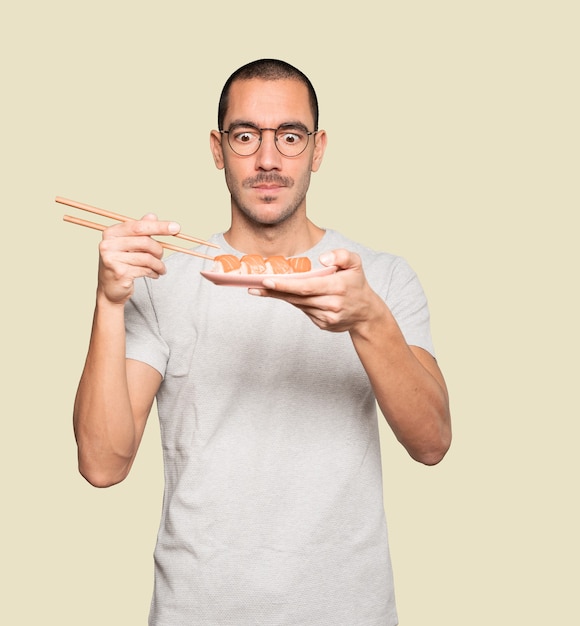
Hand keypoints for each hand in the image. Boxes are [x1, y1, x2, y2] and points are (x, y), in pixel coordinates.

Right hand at [97, 214, 180, 304]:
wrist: (110, 290)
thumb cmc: (121, 264)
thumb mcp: (129, 245)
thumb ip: (140, 230)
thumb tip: (152, 216)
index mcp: (111, 233)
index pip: (139, 226)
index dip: (159, 226)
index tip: (176, 228)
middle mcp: (108, 244)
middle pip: (145, 242)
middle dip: (159, 250)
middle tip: (162, 256)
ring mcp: (112, 259)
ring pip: (147, 258)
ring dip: (159, 264)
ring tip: (161, 269)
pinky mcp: (120, 273)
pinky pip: (145, 270)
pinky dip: (154, 272)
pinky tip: (154, 274)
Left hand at [249, 249, 383, 332]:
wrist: (366, 313)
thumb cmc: (356, 284)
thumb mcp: (356, 263)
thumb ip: (342, 255)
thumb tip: (322, 259)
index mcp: (337, 287)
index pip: (307, 286)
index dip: (286, 285)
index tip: (268, 281)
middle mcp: (331, 304)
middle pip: (297, 297)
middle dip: (274, 291)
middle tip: (253, 286)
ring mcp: (327, 317)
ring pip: (298, 304)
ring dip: (280, 296)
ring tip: (261, 289)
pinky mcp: (323, 324)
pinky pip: (304, 310)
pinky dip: (295, 302)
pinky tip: (287, 295)